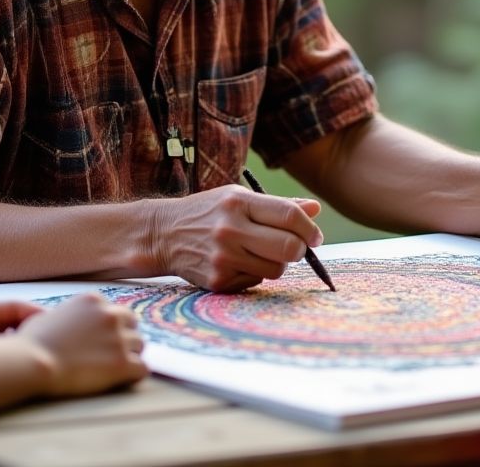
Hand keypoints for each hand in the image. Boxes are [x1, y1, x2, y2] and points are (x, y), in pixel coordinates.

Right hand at [16, 292, 146, 396]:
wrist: (33, 363)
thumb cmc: (34, 343)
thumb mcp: (53, 315)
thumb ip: (71, 314)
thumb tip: (73, 322)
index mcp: (94, 301)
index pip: (115, 311)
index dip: (110, 327)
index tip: (102, 340)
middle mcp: (110, 315)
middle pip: (132, 325)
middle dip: (125, 337)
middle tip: (112, 354)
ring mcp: (118, 338)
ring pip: (139, 345)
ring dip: (130, 356)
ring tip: (115, 369)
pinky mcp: (121, 363)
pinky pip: (142, 368)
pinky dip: (134, 374)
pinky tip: (124, 379)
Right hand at [150, 184, 323, 291]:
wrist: (164, 234)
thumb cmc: (209, 212)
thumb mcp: (239, 198)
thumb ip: (278, 205)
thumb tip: (316, 209)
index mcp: (238, 203)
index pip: (289, 216)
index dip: (310, 228)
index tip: (315, 236)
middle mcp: (230, 230)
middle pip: (289, 247)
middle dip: (300, 249)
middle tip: (297, 247)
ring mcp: (223, 258)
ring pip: (276, 269)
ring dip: (278, 263)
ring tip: (262, 251)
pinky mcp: (218, 281)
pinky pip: (256, 281)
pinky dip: (256, 272)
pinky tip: (240, 261)